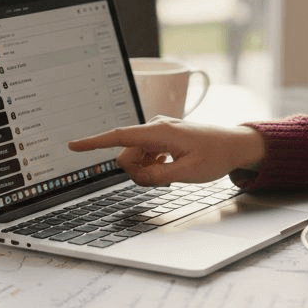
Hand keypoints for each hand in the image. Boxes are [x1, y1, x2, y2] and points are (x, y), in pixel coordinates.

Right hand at [67, 116, 265, 185]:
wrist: (233, 145)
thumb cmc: (215, 156)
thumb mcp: (188, 173)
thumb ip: (158, 176)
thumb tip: (135, 176)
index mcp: (159, 132)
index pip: (119, 136)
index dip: (94, 142)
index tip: (73, 145)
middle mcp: (155, 127)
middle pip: (127, 155)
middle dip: (138, 172)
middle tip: (164, 180)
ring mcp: (157, 132)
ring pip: (135, 158)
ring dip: (147, 171)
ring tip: (172, 173)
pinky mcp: (160, 137)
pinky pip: (144, 156)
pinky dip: (152, 166)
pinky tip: (171, 167)